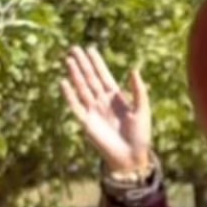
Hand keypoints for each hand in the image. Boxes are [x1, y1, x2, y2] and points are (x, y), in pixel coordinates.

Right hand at [61, 48, 151, 176]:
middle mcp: (103, 102)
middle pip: (90, 78)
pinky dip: (69, 95)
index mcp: (117, 98)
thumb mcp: (143, 110)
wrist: (131, 157)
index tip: (90, 49)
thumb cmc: (140, 135)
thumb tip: (133, 69)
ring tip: (68, 60)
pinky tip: (64, 83)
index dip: (97, 63)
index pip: (104, 76)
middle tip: (74, 48)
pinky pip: (75, 106)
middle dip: (83, 64)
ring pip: (82, 88)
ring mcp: (94, 111)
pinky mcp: (87, 123)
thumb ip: (139, 90)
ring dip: (75, 75)